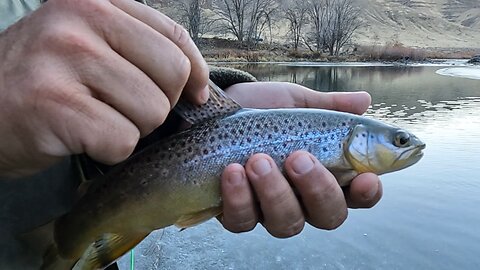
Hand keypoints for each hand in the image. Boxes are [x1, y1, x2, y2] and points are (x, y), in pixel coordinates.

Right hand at [0, 0, 208, 176]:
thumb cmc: (46, 80)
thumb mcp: (90, 45)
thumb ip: (141, 50)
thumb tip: (198, 86)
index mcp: (98, 1)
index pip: (175, 37)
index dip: (195, 73)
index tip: (195, 95)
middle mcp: (81, 18)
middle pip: (172, 74)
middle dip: (159, 104)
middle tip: (126, 110)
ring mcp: (64, 58)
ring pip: (151, 111)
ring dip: (131, 129)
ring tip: (95, 120)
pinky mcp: (53, 103)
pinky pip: (121, 140)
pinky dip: (109, 150)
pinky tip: (80, 137)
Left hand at [219, 82, 382, 236]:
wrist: (218, 111)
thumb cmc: (264, 110)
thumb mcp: (296, 103)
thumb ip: (329, 106)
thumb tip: (364, 101)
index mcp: (326, 174)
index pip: (357, 195)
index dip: (367, 193)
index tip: (366, 177)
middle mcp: (303, 199)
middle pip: (327, 216)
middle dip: (317, 190)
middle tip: (298, 157)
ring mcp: (269, 210)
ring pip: (286, 223)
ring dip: (275, 193)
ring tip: (258, 159)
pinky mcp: (236, 213)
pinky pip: (242, 221)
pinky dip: (239, 198)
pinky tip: (232, 171)